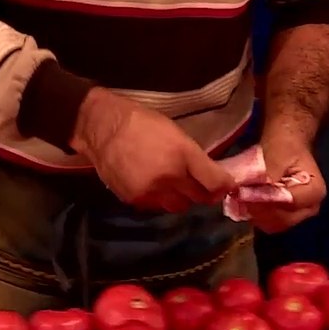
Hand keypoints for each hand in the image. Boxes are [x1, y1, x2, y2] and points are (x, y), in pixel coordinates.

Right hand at [70, 88, 236, 212]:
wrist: (101, 127)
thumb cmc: (141, 122)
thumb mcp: (175, 132)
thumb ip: (194, 156)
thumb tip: (211, 175)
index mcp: (183, 154)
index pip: (215, 182)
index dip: (224, 186)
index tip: (227, 187)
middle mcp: (170, 177)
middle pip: (198, 198)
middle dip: (203, 194)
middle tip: (202, 187)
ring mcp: (151, 191)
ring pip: (178, 207)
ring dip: (181, 199)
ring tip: (176, 187)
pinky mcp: (134, 199)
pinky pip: (156, 206)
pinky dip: (160, 200)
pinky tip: (155, 186)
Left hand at [242, 131, 326, 233]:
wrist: (287, 146)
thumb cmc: (285, 147)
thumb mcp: (278, 154)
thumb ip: (270, 173)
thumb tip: (255, 191)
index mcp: (315, 191)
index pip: (290, 203)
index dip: (266, 199)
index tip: (245, 192)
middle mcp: (310, 208)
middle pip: (282, 219)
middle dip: (259, 209)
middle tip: (240, 195)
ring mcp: (297, 215)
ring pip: (273, 224)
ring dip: (255, 213)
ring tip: (240, 197)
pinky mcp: (285, 217)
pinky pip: (268, 223)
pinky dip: (255, 215)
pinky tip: (244, 201)